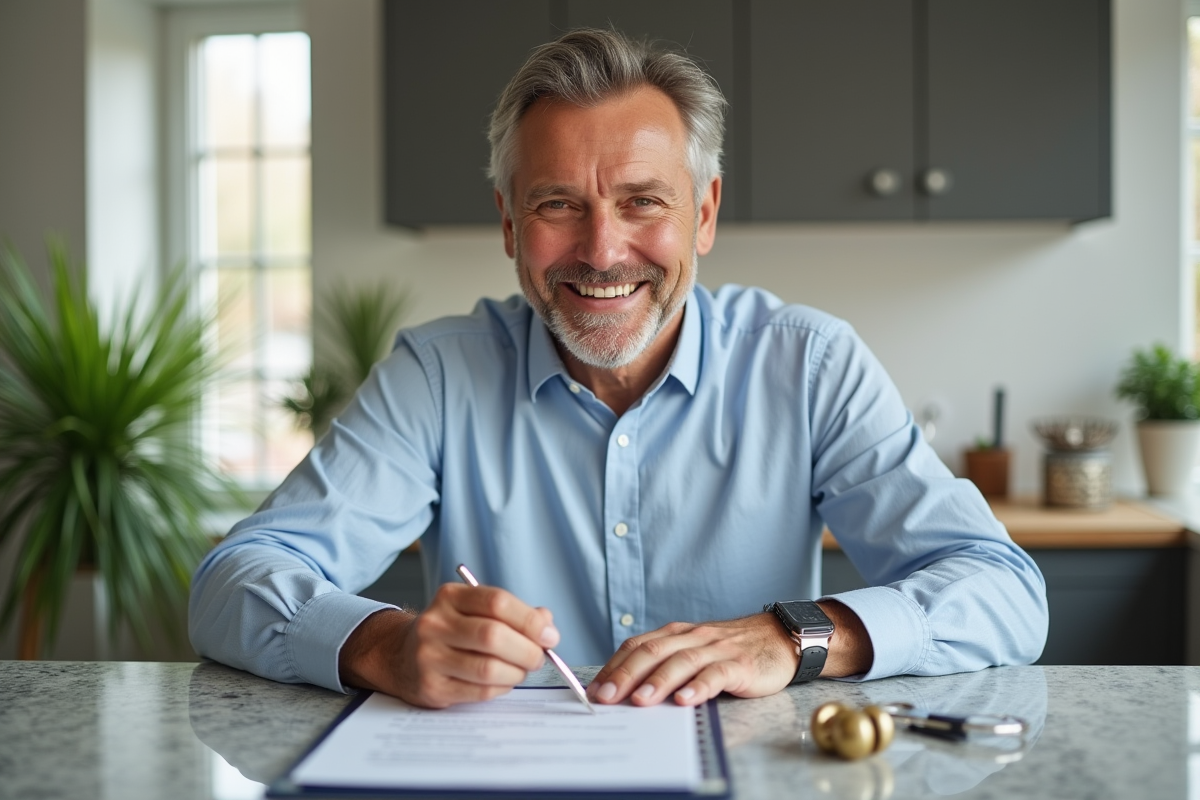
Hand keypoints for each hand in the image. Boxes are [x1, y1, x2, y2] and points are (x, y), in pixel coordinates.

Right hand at [338, 583, 560, 707]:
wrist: (401, 657)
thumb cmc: (451, 632)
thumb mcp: (475, 611)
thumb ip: (513, 614)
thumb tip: (546, 625)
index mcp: (450, 597)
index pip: (497, 602)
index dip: (530, 620)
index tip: (549, 635)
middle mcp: (435, 623)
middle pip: (494, 635)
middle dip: (527, 650)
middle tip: (538, 657)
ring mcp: (429, 656)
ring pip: (489, 668)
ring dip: (516, 672)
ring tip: (520, 670)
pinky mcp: (431, 686)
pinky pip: (480, 691)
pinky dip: (501, 688)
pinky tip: (502, 681)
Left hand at [587, 600, 872, 706]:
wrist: (780, 638)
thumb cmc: (731, 651)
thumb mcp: (695, 651)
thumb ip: (666, 664)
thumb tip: (626, 691)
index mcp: (677, 634)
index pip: (638, 646)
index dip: (615, 666)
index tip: (595, 689)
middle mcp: (692, 637)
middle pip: (653, 652)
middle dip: (626, 675)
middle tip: (606, 697)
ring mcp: (716, 649)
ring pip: (681, 662)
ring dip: (657, 682)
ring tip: (639, 701)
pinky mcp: (739, 664)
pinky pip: (716, 674)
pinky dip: (698, 687)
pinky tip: (685, 700)